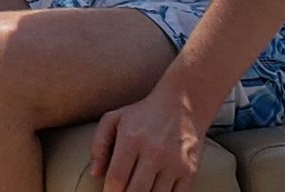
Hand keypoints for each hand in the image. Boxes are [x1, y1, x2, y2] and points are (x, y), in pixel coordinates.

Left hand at [88, 87, 206, 190]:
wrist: (183, 101)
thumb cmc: (143, 113)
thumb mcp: (115, 118)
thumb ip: (98, 144)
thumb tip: (94, 173)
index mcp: (132, 138)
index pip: (116, 178)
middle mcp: (154, 150)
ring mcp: (174, 161)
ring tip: (139, 190)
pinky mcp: (189, 170)